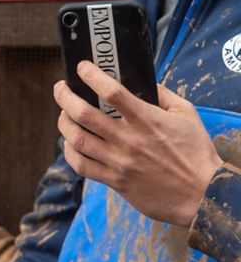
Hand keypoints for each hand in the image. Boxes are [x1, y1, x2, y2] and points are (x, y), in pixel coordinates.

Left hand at [55, 60, 222, 226]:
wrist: (201, 194)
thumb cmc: (196, 153)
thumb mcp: (187, 115)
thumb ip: (164, 96)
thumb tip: (145, 82)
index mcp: (148, 119)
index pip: (113, 92)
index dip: (92, 76)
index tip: (82, 68)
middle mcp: (129, 139)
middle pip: (85, 114)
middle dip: (65, 97)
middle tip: (60, 88)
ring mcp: (119, 161)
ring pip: (77, 140)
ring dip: (64, 124)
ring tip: (63, 115)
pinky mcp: (115, 181)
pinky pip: (81, 166)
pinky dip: (69, 153)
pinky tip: (69, 144)